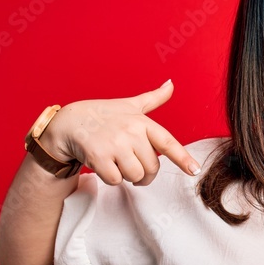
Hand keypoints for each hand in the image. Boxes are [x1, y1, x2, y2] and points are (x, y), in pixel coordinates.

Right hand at [40, 79, 199, 185]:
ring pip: (135, 176)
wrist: (69, 122)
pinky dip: (111, 178)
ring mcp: (115, 145)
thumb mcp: (129, 105)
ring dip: (127, 176)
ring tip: (117, 162)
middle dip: (144, 173)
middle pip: (151, 168)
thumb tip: (171, 84)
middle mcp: (130, 132)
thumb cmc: (103, 115)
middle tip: (133, 167)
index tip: (194, 170)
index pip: (167, 142)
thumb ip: (153, 98)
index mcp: (141, 122)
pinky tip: (104, 164)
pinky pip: (116, 180)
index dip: (183, 158)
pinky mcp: (99, 157)